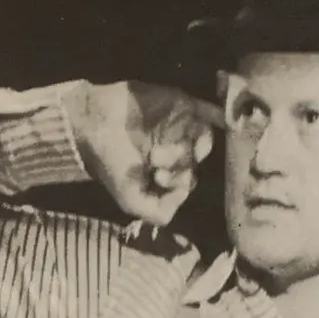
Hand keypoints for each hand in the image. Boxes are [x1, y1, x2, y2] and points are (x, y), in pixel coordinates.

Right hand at [64, 79, 221, 224]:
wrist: (92, 123)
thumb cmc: (109, 162)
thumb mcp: (131, 201)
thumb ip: (159, 213)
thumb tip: (185, 196)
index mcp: (167, 173)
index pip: (187, 184)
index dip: (176, 185)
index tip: (155, 178)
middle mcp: (177, 151)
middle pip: (195, 164)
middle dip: (175, 168)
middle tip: (152, 161)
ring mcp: (182, 127)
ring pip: (203, 143)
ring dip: (183, 152)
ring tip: (157, 151)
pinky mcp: (182, 104)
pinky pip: (210, 112)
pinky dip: (221, 116)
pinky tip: (226, 120)